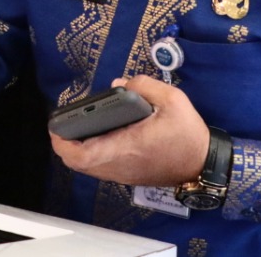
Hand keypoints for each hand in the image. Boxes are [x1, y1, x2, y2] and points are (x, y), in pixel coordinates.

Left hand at [50, 75, 209, 187]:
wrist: (205, 163)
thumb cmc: (188, 133)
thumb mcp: (173, 99)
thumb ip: (144, 85)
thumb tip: (119, 83)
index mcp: (127, 146)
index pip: (84, 155)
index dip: (63, 142)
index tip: (56, 126)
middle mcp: (121, 165)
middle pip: (79, 164)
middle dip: (65, 144)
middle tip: (64, 123)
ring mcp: (124, 174)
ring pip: (88, 168)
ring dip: (78, 150)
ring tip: (78, 127)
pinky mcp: (129, 176)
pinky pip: (101, 168)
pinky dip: (91, 154)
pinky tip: (98, 135)